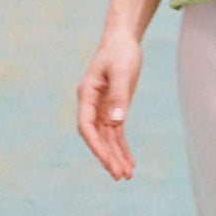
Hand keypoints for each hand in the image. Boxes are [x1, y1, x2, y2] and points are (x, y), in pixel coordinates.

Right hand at [77, 32, 142, 179]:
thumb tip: (116, 122)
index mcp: (87, 95)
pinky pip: (116, 133)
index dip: (96, 145)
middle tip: (119, 176)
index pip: (87, 126)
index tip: (107, 160)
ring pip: (107, 138)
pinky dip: (122, 147)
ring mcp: (101, 108)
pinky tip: (129, 162)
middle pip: (97, 137)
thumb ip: (118, 96)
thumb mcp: (121, 72)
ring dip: (116, 156)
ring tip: (125, 176)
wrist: (122, 39)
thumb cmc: (120, 52)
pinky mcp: (113, 108)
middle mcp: (91, 104)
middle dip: (108, 157)